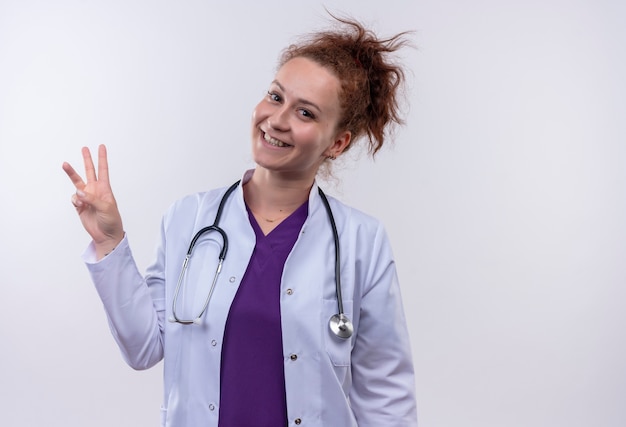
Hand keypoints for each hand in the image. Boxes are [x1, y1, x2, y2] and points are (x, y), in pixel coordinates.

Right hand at [63, 144, 123, 258]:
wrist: (106, 235)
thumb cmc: (111, 220)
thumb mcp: (106, 208)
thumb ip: (92, 199)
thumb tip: (79, 192)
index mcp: (105, 188)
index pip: (103, 170)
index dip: (102, 158)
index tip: (101, 146)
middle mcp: (95, 190)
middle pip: (89, 171)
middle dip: (87, 160)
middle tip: (84, 148)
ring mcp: (87, 197)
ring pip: (77, 182)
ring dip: (71, 173)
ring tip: (65, 164)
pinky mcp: (80, 205)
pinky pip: (74, 197)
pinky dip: (75, 199)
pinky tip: (79, 204)